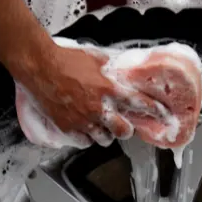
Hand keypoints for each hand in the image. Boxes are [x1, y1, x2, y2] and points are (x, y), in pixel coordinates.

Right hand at [17, 43, 162, 145]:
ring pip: (104, 139)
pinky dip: (87, 138)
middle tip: (123, 124)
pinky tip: (86, 130)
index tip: (162, 114)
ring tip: (102, 126)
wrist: (39, 66)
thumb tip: (120, 69)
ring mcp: (83, 120)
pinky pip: (84, 142)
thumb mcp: (95, 59)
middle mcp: (99, 108)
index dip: (154, 110)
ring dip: (106, 134)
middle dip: (126, 129)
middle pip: (123, 131)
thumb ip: (110, 68)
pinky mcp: (68, 127)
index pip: (140, 103)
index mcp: (109, 89)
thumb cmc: (65, 59)